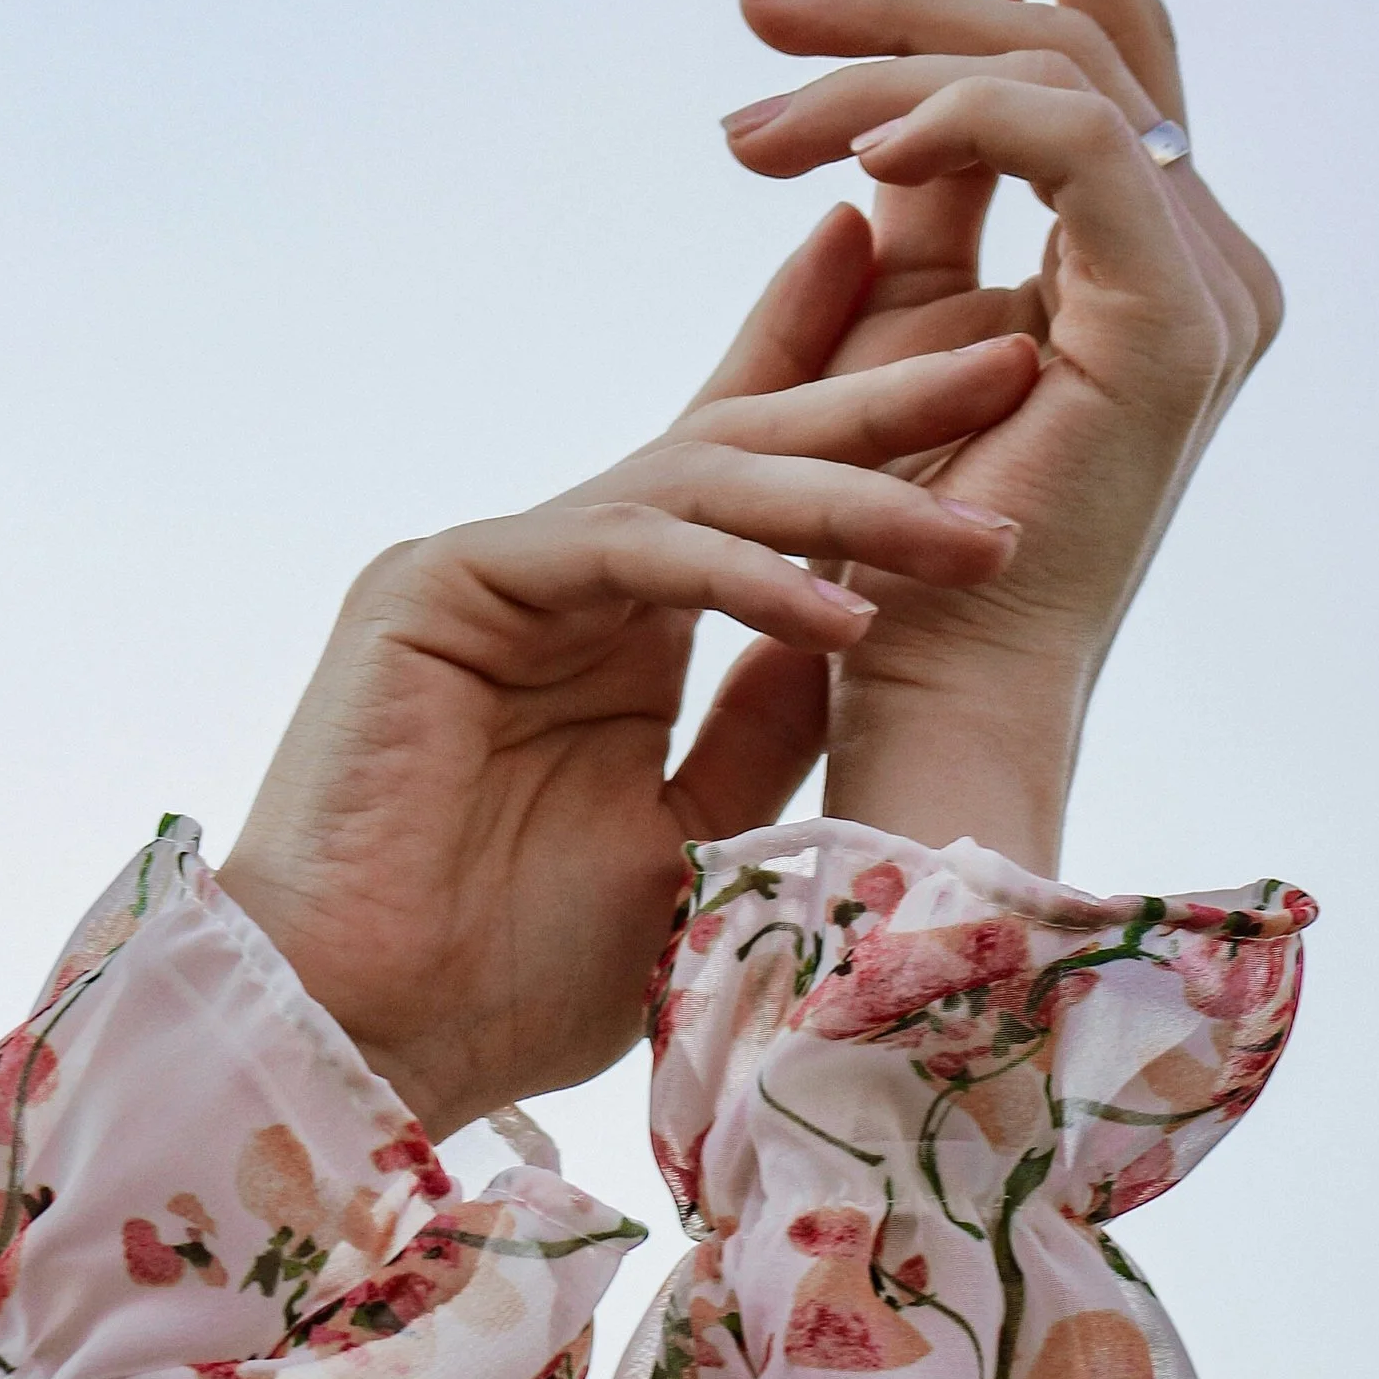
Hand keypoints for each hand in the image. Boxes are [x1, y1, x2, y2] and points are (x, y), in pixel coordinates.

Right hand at [219, 210, 1040, 1137]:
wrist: (365, 1045)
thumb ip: (761, 727)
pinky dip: (736, 577)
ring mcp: (495, 566)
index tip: (974, 333)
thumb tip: (866, 628)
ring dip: (846, 504)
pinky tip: (837, 617)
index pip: (748, 481)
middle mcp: (557, 569)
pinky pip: (622, 550)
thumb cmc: (512, 973)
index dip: (848, 394)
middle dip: (881, 399)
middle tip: (1013, 349)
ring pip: (695, 485)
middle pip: (739, 447)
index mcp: (615, 620)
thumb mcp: (696, 834)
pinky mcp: (440, 581)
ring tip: (970, 534)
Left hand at [720, 0, 1281, 868]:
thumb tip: (911, 84)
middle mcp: (1212, 257)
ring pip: (1055, 72)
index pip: (1115, 46)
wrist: (925, 700)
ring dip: (881, 67)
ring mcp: (1209, 286)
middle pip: (1076, 37)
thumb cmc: (893, 542)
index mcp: (1158, 253)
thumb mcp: (899, 318)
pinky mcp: (1176, 321)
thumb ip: (924, 190)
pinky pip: (1073, 140)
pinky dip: (956, 117)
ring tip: (744, 122)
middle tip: (750, 1)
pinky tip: (849, 148)